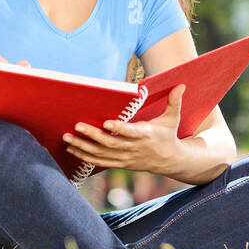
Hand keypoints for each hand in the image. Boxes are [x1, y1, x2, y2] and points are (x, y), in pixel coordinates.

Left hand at [63, 85, 186, 176]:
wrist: (169, 160)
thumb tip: (181, 85)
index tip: (106, 122)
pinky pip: (100, 162)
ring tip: (67, 138)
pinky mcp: (120, 164)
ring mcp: (125, 158)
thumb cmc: (168, 134)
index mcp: (145, 135)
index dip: (119, 129)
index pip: (130, 132)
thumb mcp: (173, 118)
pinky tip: (72, 149)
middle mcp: (133, 148)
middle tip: (76, 126)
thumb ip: (174, 102)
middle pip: (110, 144)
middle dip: (92, 136)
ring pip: (101, 155)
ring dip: (83, 147)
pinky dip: (85, 157)